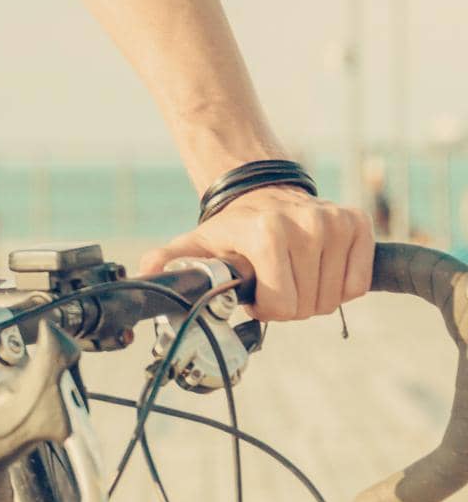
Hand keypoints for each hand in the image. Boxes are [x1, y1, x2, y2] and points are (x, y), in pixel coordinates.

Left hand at [140, 185, 373, 321]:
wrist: (262, 193)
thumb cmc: (230, 230)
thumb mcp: (197, 245)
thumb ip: (171, 260)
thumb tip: (143, 273)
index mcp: (267, 233)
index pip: (282, 306)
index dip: (267, 308)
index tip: (256, 292)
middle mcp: (306, 224)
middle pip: (308, 306)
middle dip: (289, 304)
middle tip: (275, 282)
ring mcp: (335, 222)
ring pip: (334, 297)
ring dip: (313, 296)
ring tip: (293, 273)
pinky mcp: (358, 223)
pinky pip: (358, 283)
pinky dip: (339, 286)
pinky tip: (318, 268)